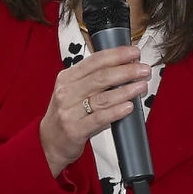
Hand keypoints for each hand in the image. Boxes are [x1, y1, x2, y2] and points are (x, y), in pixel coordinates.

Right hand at [39, 46, 149, 176]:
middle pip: (101, 77)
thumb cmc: (66, 113)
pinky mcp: (75, 129)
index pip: (95, 60)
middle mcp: (67, 91)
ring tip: (141, 86)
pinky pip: (100, 118)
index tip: (134, 52)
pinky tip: (129, 106)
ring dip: (126, 90)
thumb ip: (93, 79)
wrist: (49, 141)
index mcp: (67, 77)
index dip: (117, 54)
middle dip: (126, 71)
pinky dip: (116, 111)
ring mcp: (69, 111)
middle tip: (144, 69)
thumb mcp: (72, 90)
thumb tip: (125, 67)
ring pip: (103, 97)